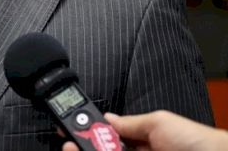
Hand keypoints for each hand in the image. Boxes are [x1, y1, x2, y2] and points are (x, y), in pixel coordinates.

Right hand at [61, 111, 227, 150]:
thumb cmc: (197, 143)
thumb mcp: (159, 122)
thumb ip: (130, 122)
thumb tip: (105, 118)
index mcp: (143, 140)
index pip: (108, 138)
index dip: (89, 133)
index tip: (73, 131)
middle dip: (82, 146)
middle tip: (68, 144)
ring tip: (72, 149)